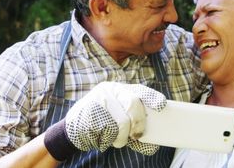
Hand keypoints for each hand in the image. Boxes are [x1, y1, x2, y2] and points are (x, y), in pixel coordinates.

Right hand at [44, 81, 165, 159]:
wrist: (71, 131)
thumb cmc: (102, 126)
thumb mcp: (118, 122)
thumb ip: (134, 128)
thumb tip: (151, 144)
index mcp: (119, 90)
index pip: (139, 90)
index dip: (152, 97)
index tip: (161, 105)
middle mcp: (109, 90)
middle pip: (132, 103)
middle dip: (138, 123)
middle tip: (137, 136)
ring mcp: (98, 100)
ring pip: (122, 121)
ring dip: (122, 138)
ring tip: (115, 140)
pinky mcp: (89, 113)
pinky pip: (107, 130)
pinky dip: (108, 140)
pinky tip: (101, 138)